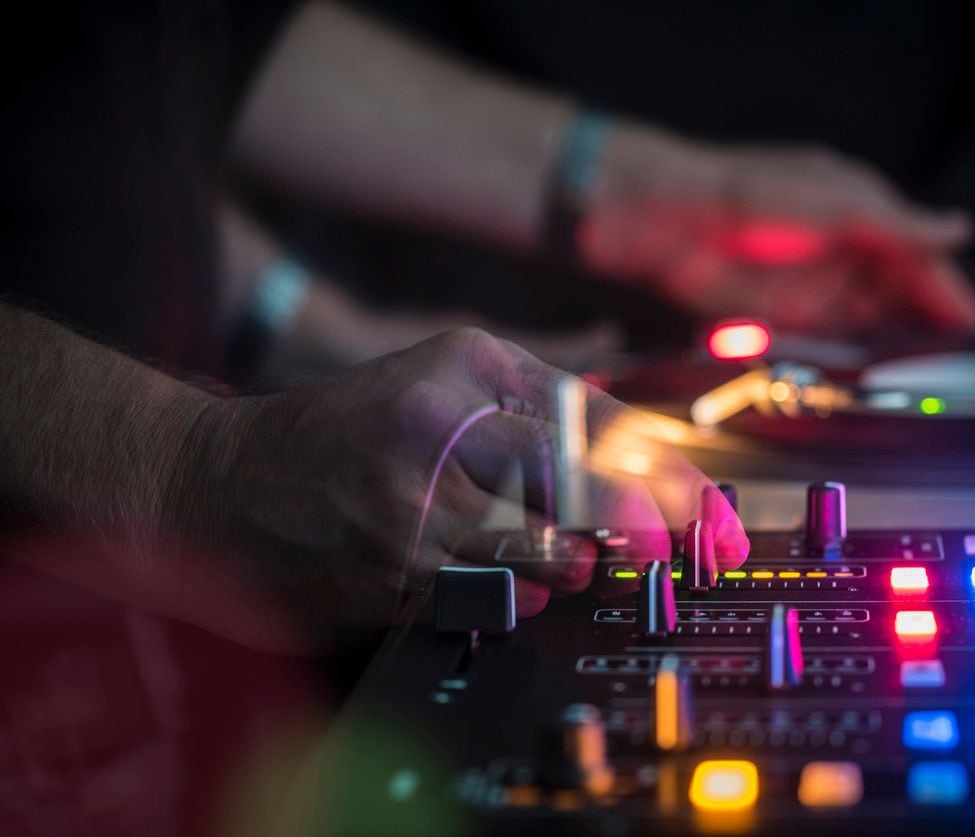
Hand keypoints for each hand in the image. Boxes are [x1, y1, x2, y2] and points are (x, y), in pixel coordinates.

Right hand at [177, 328, 746, 652]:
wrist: (218, 480)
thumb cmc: (347, 434)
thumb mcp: (441, 382)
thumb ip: (536, 410)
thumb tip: (643, 459)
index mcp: (470, 362)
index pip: (601, 416)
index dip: (672, 473)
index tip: (714, 514)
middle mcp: (445, 417)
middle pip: (588, 479)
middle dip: (648, 525)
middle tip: (679, 550)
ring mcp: (414, 494)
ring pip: (548, 545)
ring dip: (579, 564)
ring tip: (579, 559)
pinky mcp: (390, 564)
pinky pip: (490, 594)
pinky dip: (522, 596)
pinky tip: (519, 582)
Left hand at [578, 127, 974, 337]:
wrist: (664, 216)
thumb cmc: (744, 189)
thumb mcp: (834, 201)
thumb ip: (897, 226)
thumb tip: (959, 230)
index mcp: (858, 205)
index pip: (918, 252)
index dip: (947, 287)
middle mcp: (840, 243)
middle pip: (898, 288)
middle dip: (927, 319)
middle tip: (957, 358)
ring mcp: (811, 278)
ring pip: (868, 315)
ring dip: (895, 340)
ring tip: (927, 373)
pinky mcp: (781, 310)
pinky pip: (829, 335)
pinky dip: (853, 351)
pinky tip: (876, 370)